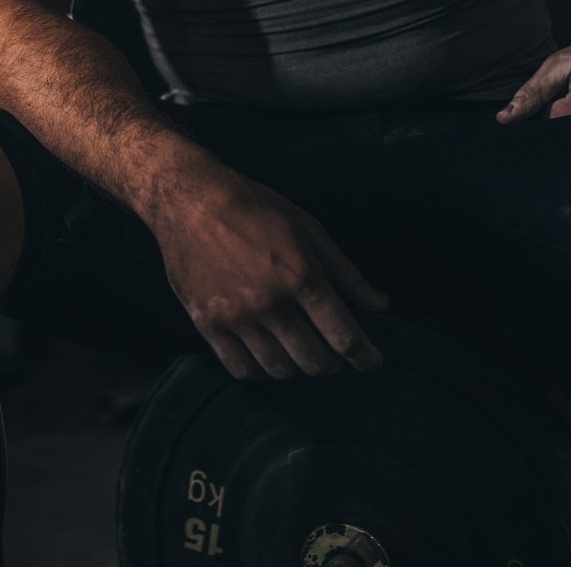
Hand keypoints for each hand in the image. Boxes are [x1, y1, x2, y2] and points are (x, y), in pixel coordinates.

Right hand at [148, 165, 390, 381]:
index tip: (371, 361)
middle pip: (315, 362)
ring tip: (296, 350)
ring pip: (280, 370)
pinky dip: (260, 371)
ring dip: (296, 366)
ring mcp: (236, 316)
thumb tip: (380, 305)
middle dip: (331, 362)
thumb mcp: (308, 230)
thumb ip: (346, 273)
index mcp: (302, 276)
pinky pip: (241, 369)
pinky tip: (265, 354)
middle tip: (330, 351)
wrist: (190, 199)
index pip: (345, 337)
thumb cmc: (254, 208)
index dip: (366, 357)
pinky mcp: (207, 323)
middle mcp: (270, 302)